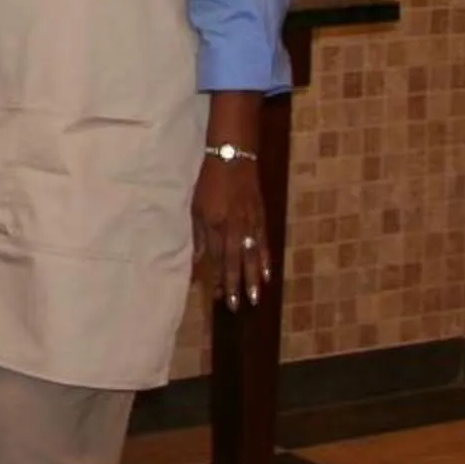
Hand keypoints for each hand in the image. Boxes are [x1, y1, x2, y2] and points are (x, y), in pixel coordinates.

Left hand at [193, 154, 270, 310]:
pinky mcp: (260, 217)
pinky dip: (265, 259)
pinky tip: (268, 273)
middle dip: (235, 284)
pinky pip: (263, 242)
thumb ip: (198, 234)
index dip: (216, 277)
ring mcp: (249, 223)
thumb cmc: (209, 181)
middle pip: (233, 260)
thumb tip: (197, 259)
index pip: (215, 257)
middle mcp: (232, 226)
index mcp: (214, 224)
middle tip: (238, 306)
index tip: (218, 297)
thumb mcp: (196, 206)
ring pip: (251, 255)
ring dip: (252, 277)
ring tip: (255, 297)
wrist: (233, 157)